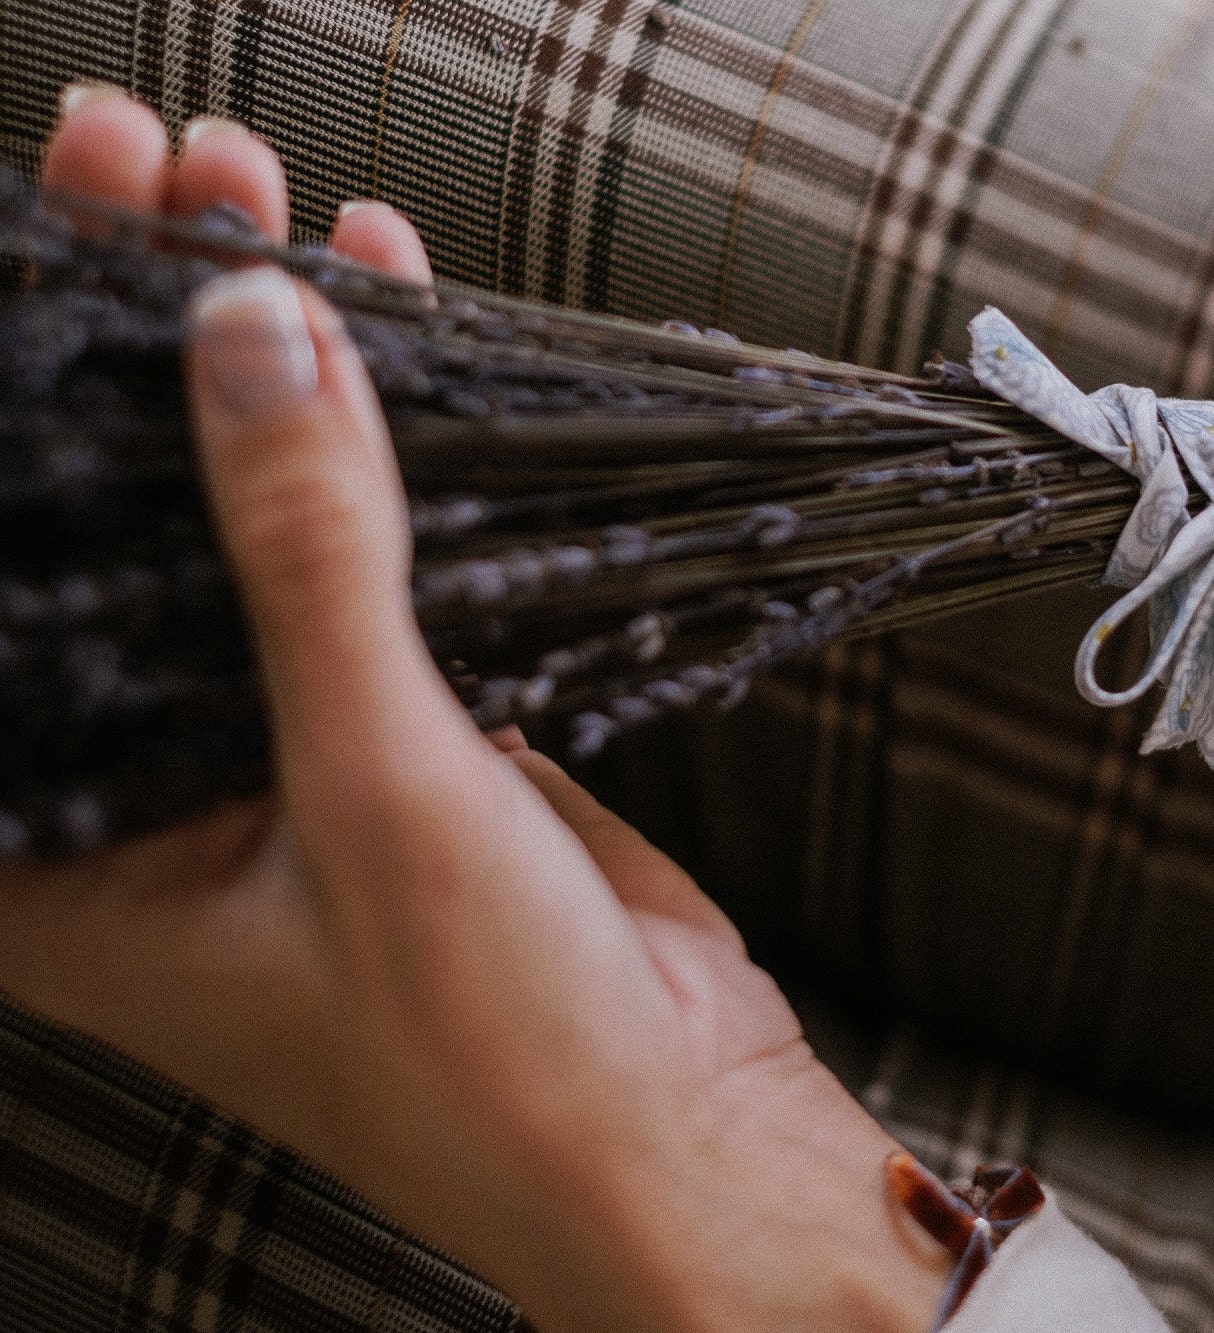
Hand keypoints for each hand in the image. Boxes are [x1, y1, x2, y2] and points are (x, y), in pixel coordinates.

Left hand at [0, 87, 945, 1331]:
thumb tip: (253, 339)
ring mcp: (284, 757)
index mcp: (62, 859)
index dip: (4, 389)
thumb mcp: (376, 792)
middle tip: (160, 167)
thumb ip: (309, 557)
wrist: (672, 1135)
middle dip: (131, 342)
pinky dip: (385, 452)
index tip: (41, 224)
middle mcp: (150, 798)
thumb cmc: (487, 1053)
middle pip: (108, 520)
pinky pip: (373, 561)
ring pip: (248, 528)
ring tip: (266, 207)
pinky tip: (386, 328)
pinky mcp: (408, 735)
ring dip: (267, 376)